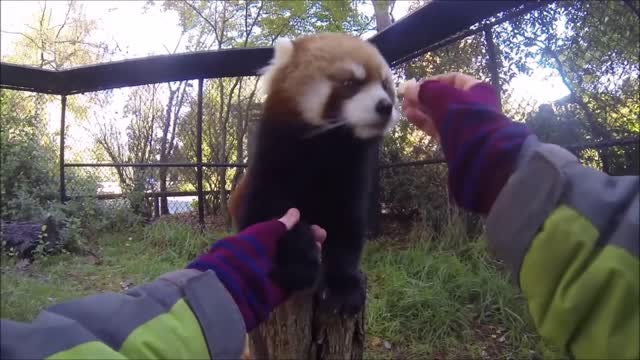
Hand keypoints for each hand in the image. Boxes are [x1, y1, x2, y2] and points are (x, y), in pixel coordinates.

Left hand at [187, 208, 325, 330]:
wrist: (241, 280)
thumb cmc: (250, 249)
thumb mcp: (266, 230)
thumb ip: (282, 223)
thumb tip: (295, 212)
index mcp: (263, 242)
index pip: (285, 235)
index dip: (300, 230)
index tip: (313, 227)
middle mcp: (271, 257)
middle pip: (295, 248)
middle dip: (309, 242)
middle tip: (321, 236)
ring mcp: (278, 274)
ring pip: (300, 263)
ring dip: (311, 255)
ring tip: (320, 248)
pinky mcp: (284, 288)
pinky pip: (300, 279)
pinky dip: (309, 272)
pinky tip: (317, 263)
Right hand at [401, 73, 481, 139]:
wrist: (477, 151)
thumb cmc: (463, 116)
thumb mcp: (442, 97)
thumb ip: (424, 91)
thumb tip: (408, 89)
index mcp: (477, 89)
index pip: (453, 79)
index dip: (433, 80)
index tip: (416, 85)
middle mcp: (472, 105)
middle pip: (444, 97)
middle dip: (424, 96)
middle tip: (405, 98)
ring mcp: (464, 123)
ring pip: (439, 112)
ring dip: (421, 109)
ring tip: (403, 107)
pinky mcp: (454, 138)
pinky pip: (438, 126)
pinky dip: (424, 121)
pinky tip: (409, 116)